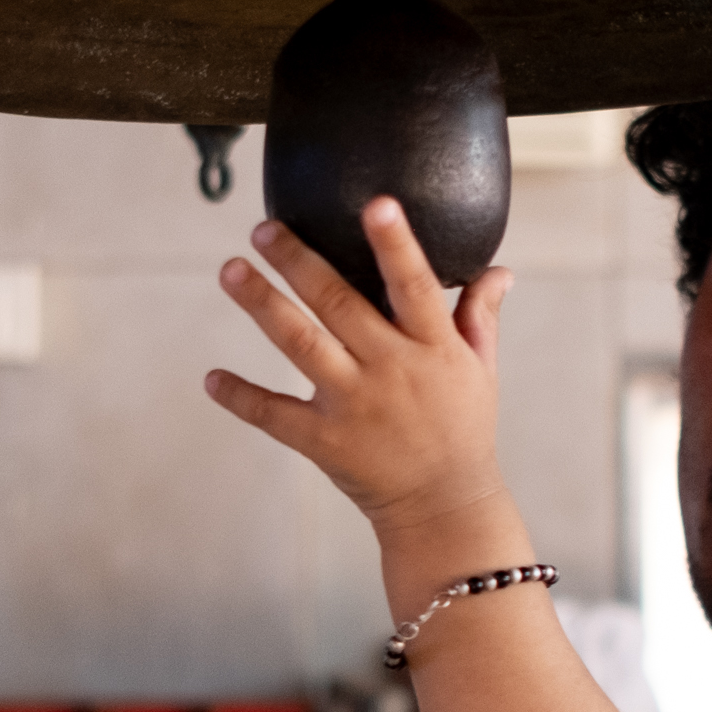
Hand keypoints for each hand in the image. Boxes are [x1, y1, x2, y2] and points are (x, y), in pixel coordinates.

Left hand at [206, 198, 515, 537]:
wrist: (445, 506)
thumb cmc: (463, 428)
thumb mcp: (480, 370)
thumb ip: (479, 316)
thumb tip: (499, 270)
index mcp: (433, 347)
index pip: (415, 286)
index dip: (396, 245)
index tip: (376, 204)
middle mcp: (392, 370)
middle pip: (339, 305)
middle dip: (299, 263)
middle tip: (263, 228)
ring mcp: (354, 406)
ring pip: (301, 345)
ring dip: (263, 306)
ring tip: (230, 271)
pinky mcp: (325, 442)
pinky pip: (275, 415)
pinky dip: (241, 397)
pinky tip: (211, 378)